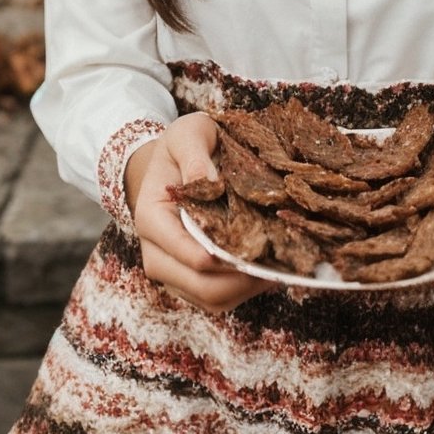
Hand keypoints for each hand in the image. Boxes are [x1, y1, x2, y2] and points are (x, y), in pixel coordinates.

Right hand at [125, 113, 276, 312]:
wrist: (170, 163)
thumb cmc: (180, 147)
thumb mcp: (186, 134)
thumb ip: (194, 154)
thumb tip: (207, 182)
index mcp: (151, 218)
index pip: (185, 251)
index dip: (221, 258)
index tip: (258, 250)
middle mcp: (157, 253)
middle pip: (201, 286)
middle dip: (242, 279)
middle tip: (281, 263)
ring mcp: (174, 271)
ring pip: (213, 299)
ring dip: (248, 289)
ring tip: (282, 267)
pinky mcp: (192, 278)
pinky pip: (220, 297)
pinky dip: (246, 289)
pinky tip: (271, 268)